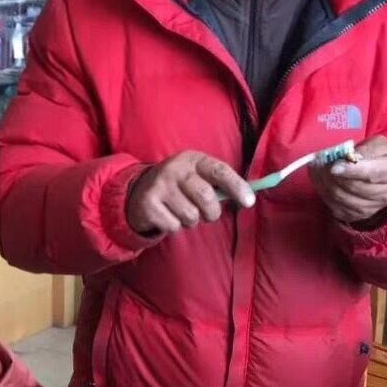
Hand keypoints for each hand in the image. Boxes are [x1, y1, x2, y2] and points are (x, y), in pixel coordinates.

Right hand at [127, 152, 254, 234]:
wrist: (137, 192)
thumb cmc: (178, 187)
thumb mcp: (196, 177)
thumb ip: (219, 185)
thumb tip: (248, 198)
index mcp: (192, 159)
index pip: (219, 171)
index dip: (237, 187)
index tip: (249, 202)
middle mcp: (175, 169)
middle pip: (206, 197)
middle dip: (212, 212)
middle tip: (207, 214)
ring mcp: (160, 186)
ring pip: (191, 216)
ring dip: (190, 221)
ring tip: (182, 212)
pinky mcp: (148, 205)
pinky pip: (174, 226)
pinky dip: (174, 227)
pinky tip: (167, 217)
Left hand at [310, 136, 386, 224]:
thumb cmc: (382, 157)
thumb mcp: (379, 145)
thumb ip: (364, 149)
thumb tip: (345, 157)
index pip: (372, 173)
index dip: (351, 170)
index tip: (334, 166)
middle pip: (354, 187)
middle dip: (332, 175)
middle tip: (319, 162)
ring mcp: (372, 208)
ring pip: (342, 198)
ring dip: (324, 183)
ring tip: (317, 169)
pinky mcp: (357, 216)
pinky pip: (335, 206)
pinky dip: (323, 193)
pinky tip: (319, 181)